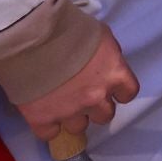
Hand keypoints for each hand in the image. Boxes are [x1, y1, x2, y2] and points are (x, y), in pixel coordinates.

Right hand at [15, 25, 138, 141]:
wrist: (33, 37)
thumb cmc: (70, 27)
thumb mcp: (101, 35)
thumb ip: (108, 56)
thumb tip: (106, 66)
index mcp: (114, 74)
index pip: (128, 93)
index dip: (118, 92)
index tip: (108, 88)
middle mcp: (96, 97)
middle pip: (105, 115)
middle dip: (96, 107)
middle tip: (81, 95)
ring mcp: (70, 111)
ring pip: (78, 127)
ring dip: (71, 117)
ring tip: (59, 101)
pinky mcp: (43, 119)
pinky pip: (50, 134)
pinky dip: (47, 125)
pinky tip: (42, 112)